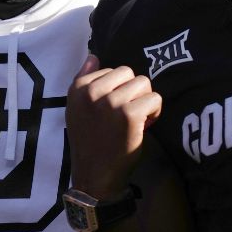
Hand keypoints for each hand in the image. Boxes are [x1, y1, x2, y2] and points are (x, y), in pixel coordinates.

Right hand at [66, 55, 161, 199]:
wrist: (95, 175)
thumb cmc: (89, 142)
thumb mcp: (77, 109)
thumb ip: (84, 80)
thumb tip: (93, 55)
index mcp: (78, 88)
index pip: (112, 70)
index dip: (118, 89)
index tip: (114, 109)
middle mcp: (92, 92)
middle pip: (130, 73)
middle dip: (134, 92)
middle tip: (127, 114)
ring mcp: (111, 103)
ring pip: (144, 83)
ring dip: (145, 101)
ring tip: (136, 120)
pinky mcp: (129, 115)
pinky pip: (155, 99)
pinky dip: (154, 113)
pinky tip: (145, 126)